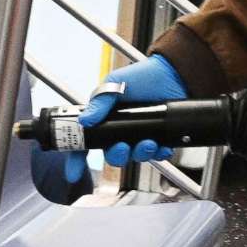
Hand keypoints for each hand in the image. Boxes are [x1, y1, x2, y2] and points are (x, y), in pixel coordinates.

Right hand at [37, 54, 187, 199]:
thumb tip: (84, 120)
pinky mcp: (158, 137)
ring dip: (140, 153)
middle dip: (117, 155)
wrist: (173, 73)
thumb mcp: (115, 84)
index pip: (86, 143)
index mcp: (104, 119)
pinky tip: (162, 145)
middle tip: (123, 146)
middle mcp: (120, 131)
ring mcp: (139, 135)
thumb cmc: (142, 75)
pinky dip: (159, 152)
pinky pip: (157, 154)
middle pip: (112, 155)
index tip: (74, 173)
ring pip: (135, 156)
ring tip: (149, 142)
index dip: (77, 161)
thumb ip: (100, 102)